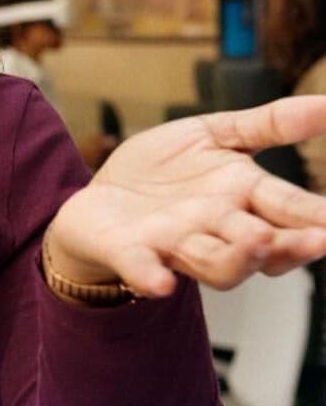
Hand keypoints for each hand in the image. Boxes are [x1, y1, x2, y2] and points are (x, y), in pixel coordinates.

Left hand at [45, 95, 325, 298]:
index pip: (289, 210)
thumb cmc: (165, 171)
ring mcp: (174, 243)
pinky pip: (142, 268)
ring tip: (257, 240)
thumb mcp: (216, 134)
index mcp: (243, 197)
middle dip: (289, 244)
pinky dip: (150, 276)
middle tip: (319, 239)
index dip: (317, 218)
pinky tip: (160, 282)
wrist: (100, 196)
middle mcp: (216, 228)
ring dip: (234, 257)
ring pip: (214, 263)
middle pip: (260, 245)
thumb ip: (270, 124)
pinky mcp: (130, 251)